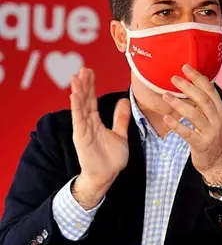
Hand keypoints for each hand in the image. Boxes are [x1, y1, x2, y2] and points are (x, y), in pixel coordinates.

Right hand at [70, 68, 129, 208]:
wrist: (106, 175)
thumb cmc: (111, 158)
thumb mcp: (120, 134)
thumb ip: (121, 118)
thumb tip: (124, 101)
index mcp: (95, 122)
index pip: (92, 100)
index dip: (91, 86)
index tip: (89, 72)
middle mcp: (87, 123)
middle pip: (84, 100)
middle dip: (84, 84)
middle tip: (83, 68)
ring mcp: (83, 129)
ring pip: (80, 107)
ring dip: (78, 91)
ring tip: (76, 77)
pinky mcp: (81, 136)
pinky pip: (78, 119)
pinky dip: (76, 107)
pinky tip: (74, 95)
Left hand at [162, 65, 221, 184]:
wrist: (219, 162)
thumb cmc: (213, 138)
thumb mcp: (214, 119)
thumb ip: (205, 105)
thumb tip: (193, 86)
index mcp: (220, 111)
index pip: (210, 90)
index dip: (198, 78)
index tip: (186, 67)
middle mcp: (217, 120)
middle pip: (203, 100)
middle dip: (188, 87)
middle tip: (174, 78)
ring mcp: (210, 132)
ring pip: (195, 114)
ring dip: (179, 104)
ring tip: (166, 96)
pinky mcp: (202, 144)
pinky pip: (188, 133)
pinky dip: (176, 125)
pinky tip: (166, 118)